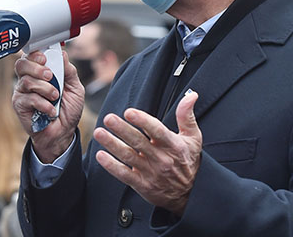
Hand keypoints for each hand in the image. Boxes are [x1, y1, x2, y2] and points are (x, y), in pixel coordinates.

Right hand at [13, 50, 84, 162]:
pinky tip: (51, 111)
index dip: (36, 54)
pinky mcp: (19, 105)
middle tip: (49, 76)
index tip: (45, 58)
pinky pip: (28, 98)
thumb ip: (69, 71)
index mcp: (41, 72)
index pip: (32, 56)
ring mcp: (22, 92)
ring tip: (55, 97)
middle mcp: (29, 80)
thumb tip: (63, 53)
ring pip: (27, 81)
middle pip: (22, 64)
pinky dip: (43, 104)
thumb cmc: (68, 110)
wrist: (63, 133)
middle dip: (37, 68)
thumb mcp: (76, 88)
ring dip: (45, 88)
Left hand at [93, 90, 201, 215]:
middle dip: (122, 129)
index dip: (143, 121)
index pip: (157, 131)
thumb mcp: (193, 138)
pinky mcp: (142, 184)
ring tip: (99, 132)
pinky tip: (100, 155)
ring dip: (112, 144)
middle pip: (139, 142)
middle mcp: (161, 159)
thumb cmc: (188, 161)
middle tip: (109, 118)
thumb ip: (187, 116)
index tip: (129, 112)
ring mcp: (150, 172)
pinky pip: (124, 175)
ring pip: (128, 156)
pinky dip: (111, 166)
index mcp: (173, 145)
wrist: (188, 195)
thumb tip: (191, 96)